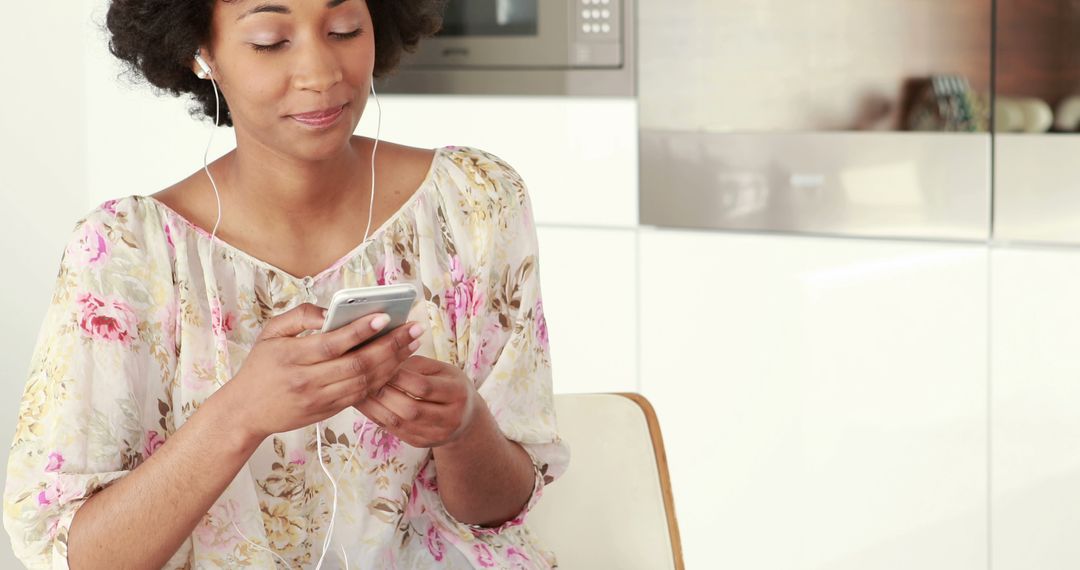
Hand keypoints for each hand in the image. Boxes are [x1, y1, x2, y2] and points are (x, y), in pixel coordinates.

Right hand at [215, 303, 423, 442]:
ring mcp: (319, 399)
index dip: (361, 330)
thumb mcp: (270, 333)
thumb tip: (331, 310)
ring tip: (412, 344)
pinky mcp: (327, 412)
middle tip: (414, 329)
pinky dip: (382, 380)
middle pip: (358, 364)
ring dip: (393, 363)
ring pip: (365, 382)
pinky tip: (397, 364)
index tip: (385, 316)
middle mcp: (307, 380)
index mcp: (292, 357)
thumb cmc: (260, 367)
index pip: (334, 343)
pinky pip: (361, 396)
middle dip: (391, 346)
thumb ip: (300, 316)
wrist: (245, 412)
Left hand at [355, 355, 481, 448]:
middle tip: (362, 378)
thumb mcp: (441, 369)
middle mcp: (451, 418)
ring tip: (359, 391)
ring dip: (375, 407)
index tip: (378, 363)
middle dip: (383, 393)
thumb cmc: (449, 385)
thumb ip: (415, 365)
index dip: (398, 376)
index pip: (422, 387)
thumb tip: (383, 361)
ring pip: (399, 423)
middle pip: (410, 408)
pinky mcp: (422, 443)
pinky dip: (376, 417)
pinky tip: (365, 405)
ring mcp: (436, 435)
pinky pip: (394, 431)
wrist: (465, 417)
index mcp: (458, 393)